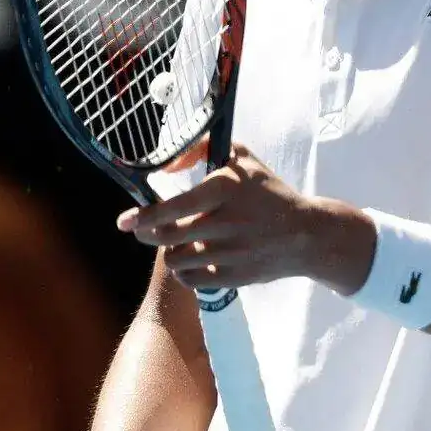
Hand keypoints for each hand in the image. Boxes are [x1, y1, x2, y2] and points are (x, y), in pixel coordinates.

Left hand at [116, 142, 314, 290]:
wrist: (306, 234)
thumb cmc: (269, 192)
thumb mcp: (242, 158)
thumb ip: (201, 150)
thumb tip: (166, 165)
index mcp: (226, 190)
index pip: (175, 208)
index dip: (145, 216)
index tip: (124, 220)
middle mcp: (227, 224)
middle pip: (168, 237)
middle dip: (148, 233)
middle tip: (142, 229)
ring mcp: (230, 255)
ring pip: (176, 260)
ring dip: (170, 251)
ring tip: (179, 242)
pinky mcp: (234, 278)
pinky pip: (191, 280)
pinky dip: (185, 271)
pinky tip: (193, 260)